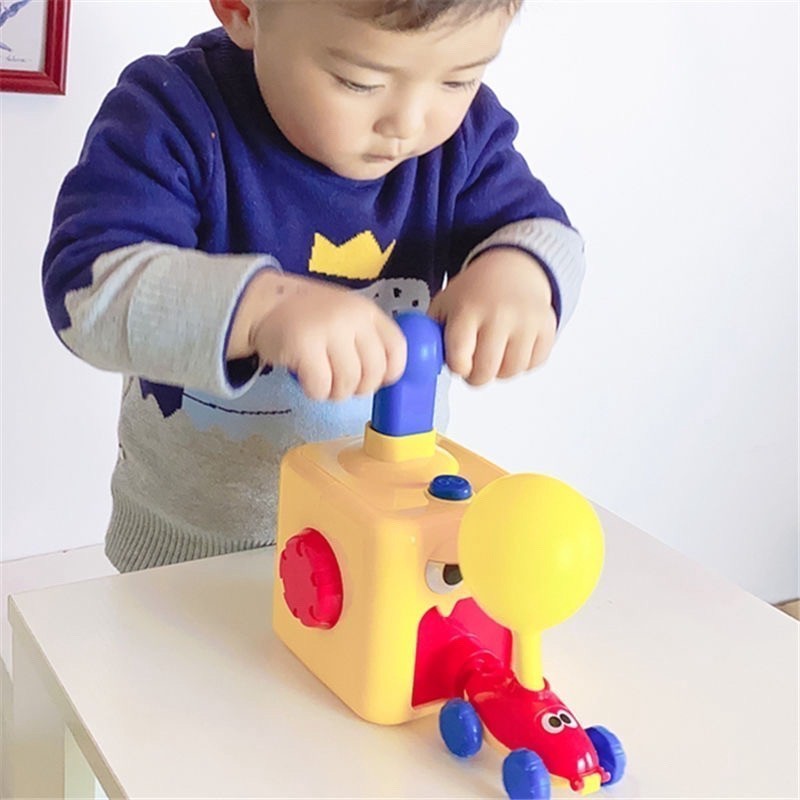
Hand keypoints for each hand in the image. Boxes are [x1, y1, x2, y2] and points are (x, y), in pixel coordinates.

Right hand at [228, 271, 405, 400]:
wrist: (264, 303)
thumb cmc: (309, 317)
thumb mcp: (346, 317)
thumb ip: (367, 340)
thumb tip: (385, 378)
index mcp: (367, 311)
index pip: (397, 348)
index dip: (391, 372)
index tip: (376, 380)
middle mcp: (352, 317)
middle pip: (374, 372)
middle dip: (360, 388)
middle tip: (343, 384)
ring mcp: (328, 330)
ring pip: (349, 383)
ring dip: (336, 392)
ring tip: (323, 381)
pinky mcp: (303, 345)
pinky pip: (321, 387)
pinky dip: (315, 392)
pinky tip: (307, 380)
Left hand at [428, 248, 555, 384]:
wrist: (514, 268)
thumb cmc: (474, 293)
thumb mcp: (445, 305)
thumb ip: (431, 335)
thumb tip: (423, 365)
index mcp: (468, 310)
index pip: (460, 360)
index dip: (458, 367)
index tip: (458, 361)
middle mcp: (499, 315)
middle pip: (486, 372)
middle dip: (477, 375)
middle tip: (475, 364)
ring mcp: (526, 321)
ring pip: (511, 372)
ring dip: (500, 370)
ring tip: (494, 352)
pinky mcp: (547, 327)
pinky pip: (534, 363)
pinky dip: (523, 362)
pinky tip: (513, 345)